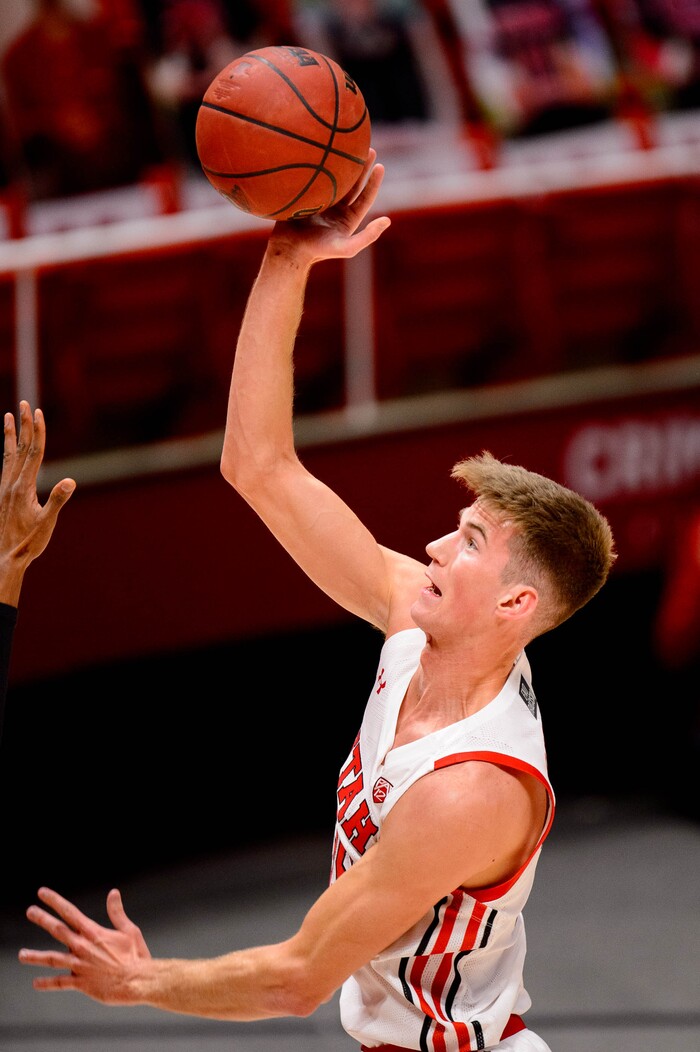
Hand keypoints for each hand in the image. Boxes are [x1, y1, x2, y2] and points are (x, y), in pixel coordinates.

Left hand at [0, 401, 74, 604]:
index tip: (38, 413)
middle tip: (24, 404)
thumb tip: (70, 481)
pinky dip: (7, 453)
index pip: (33, 453)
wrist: (4, 558)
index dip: (37, 432)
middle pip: (20, 448)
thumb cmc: (28, 543)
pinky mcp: (2, 495)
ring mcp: (4, 489)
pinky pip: (4, 467)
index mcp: (23, 487)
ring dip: (10, 435)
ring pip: (8, 455)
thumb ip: (57, 500)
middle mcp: (11, 484)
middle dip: (23, 425)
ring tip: (8, 417)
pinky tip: (8, 450)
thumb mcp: (46, 523)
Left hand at [19, 887, 150, 1002]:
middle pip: (58, 930)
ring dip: (36, 956)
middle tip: (30, 911)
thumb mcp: (129, 930)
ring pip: (52, 959)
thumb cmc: (136, 955)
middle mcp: (83, 947)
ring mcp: (79, 966)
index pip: (70, 912)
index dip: (55, 901)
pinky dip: (46, 983)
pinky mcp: (81, 983)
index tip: (42, 893)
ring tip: (22, 954)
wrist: (137, 981)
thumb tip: (113, 892)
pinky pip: (59, 983)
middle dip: (42, 919)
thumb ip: (117, 912)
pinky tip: (35, 983)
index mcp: (93, 932)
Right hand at [268, 148, 391, 265]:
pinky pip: (318, 178)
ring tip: (350, 145)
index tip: (380, 166)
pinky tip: (325, 151)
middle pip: (354, 184)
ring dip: (344, 163)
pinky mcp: (308, 195)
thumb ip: (368, 236)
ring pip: (336, 178)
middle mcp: (337, 208)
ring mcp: (322, 200)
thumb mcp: (346, 247)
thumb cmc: (318, 249)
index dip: (374, 182)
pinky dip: (323, 166)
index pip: (365, 197)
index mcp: (348, 218)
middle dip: (362, 167)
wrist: (289, 247)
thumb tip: (388, 221)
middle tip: (369, 149)